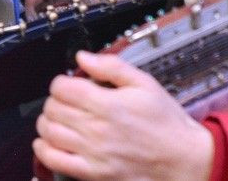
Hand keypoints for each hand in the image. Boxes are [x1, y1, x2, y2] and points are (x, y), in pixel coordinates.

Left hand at [33, 52, 212, 180]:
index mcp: (108, 104)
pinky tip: (47, 142)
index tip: (69, 84)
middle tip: (65, 100)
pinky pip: (55, 160)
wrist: (183, 160)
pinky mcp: (93, 173)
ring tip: (58, 118)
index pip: (62, 88)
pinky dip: (44, 150)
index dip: (61, 82)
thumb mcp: (144, 83)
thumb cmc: (165, 122)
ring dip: (47, 121)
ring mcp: (93, 153)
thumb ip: (111, 66)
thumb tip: (83, 57)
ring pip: (49, 132)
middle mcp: (96, 129)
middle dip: (54, 100)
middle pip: (53, 108)